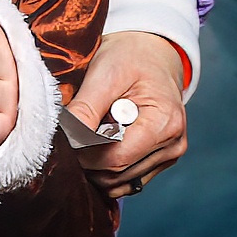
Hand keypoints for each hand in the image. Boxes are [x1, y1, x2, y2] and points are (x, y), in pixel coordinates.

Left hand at [64, 31, 187, 198]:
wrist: (150, 54)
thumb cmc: (129, 58)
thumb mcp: (105, 74)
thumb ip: (86, 108)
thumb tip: (68, 138)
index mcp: (165, 123)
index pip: (116, 158)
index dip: (83, 154)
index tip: (63, 137)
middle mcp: (173, 145)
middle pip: (117, 174)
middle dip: (86, 160)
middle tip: (69, 135)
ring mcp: (169, 155)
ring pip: (120, 182)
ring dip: (95, 166)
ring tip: (87, 134)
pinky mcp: (159, 160)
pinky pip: (126, 180)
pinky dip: (105, 169)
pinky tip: (96, 145)